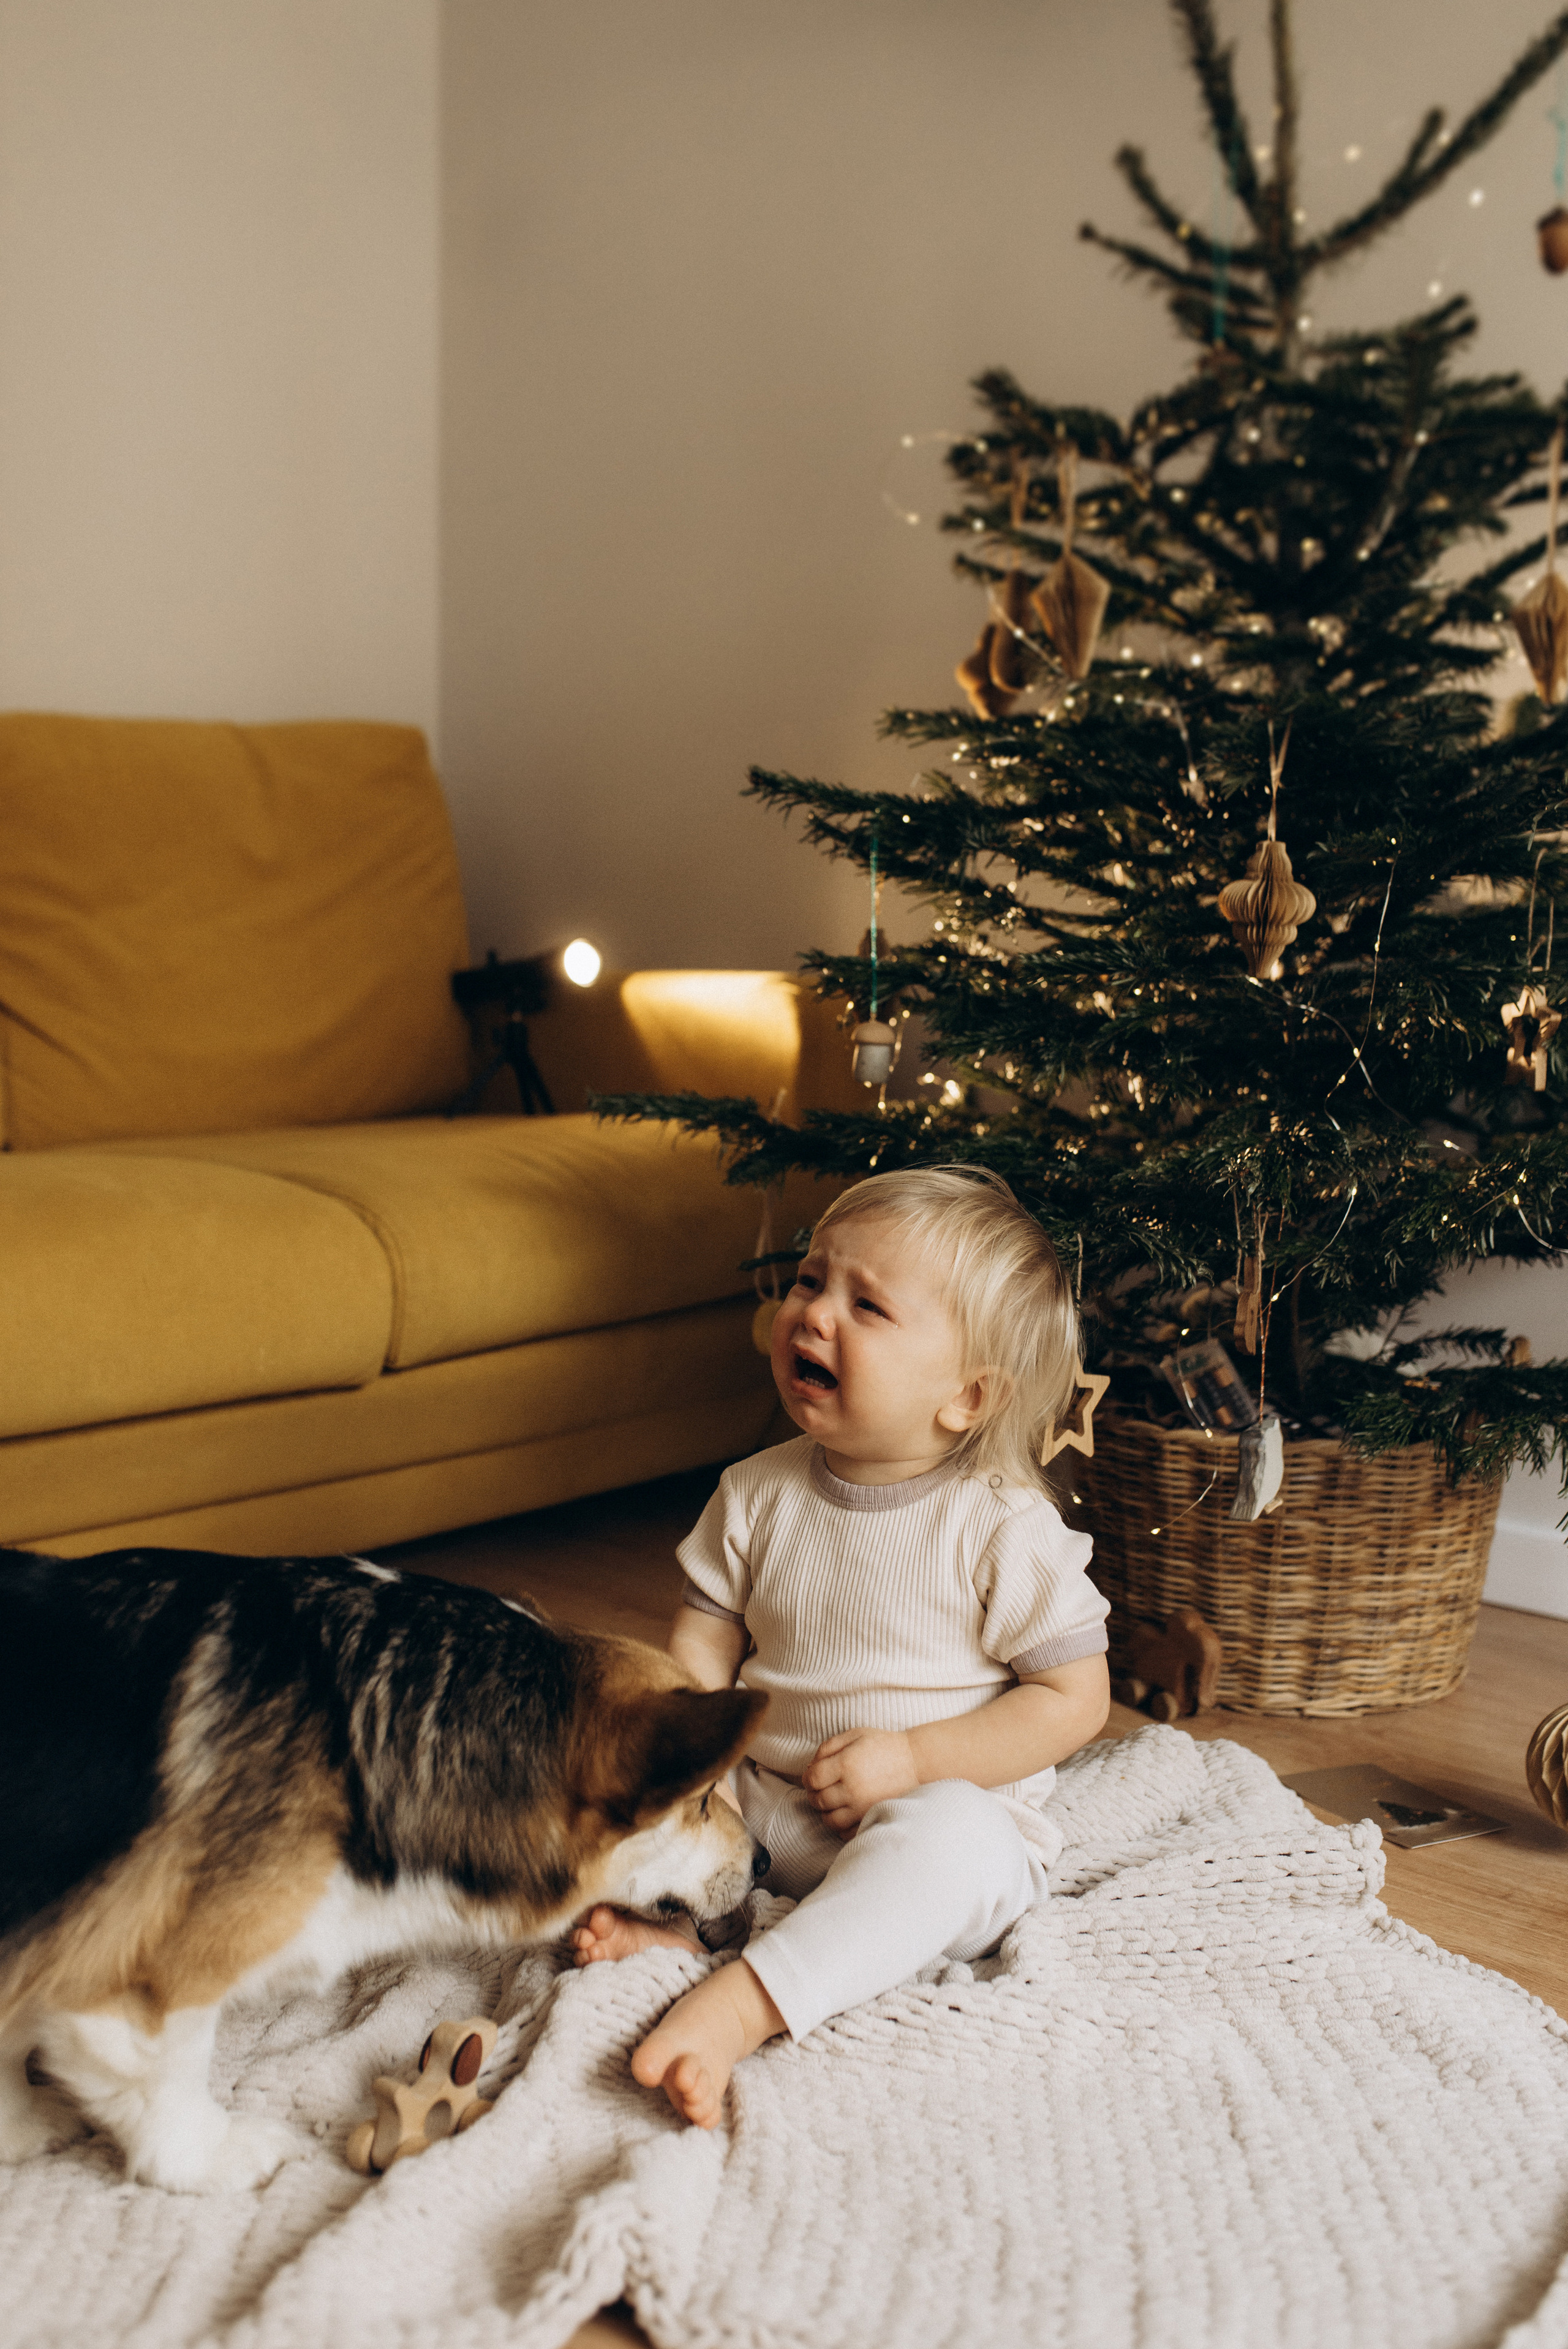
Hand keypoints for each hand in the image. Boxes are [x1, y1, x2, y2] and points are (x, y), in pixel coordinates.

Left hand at [803, 1728, 918, 1836]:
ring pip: (829, 1820)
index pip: (813, 1779)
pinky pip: (846, 1833)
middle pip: (818, 1800)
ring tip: (832, 1801)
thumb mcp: (855, 1734)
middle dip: (814, 1794)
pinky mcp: (872, 1818)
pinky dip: (840, 1826)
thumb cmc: (884, 1745)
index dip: (807, 1778)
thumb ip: (828, 1747)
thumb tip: (810, 1767)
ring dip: (825, 1812)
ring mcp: (863, 1807)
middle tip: (822, 1787)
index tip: (812, 1775)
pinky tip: (844, 1813)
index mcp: (846, 1765)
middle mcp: (853, 1789)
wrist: (916, 1762)